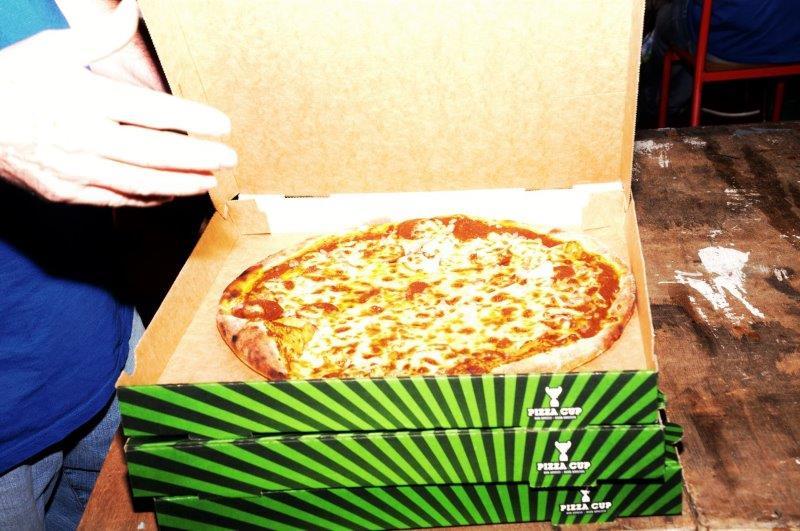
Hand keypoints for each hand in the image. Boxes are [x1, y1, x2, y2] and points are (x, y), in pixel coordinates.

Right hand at [0, 0, 235, 206]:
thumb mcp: (55, 49)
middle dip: (198, 157)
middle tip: (229, 158)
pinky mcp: (68, 192)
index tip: (223, 124)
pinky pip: (118, 199)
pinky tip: (171, 193)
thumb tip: (134, 8)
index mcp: (86, 99)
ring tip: (209, 181)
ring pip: (141, 182)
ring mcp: (77, 170)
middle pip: (155, 152)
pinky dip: (149, 198)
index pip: (152, 111)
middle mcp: (85, 138)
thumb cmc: (17, 80)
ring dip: (181, 183)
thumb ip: (102, 35)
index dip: (193, 119)